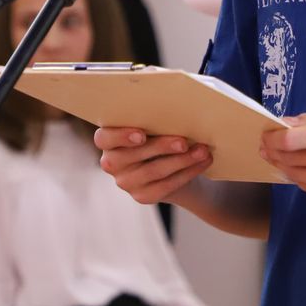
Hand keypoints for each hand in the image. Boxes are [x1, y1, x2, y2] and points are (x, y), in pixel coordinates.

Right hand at [96, 127, 212, 204]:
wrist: (173, 165)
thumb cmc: (160, 134)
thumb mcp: (153, 125)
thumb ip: (154, 119)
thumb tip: (178, 109)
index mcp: (108, 140)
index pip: (103, 138)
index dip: (120, 136)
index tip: (141, 134)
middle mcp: (112, 163)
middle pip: (132, 156)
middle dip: (161, 147)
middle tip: (184, 141)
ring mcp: (126, 182)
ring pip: (153, 171)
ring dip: (182, 160)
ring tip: (202, 150)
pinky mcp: (143, 196)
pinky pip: (166, 185)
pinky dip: (187, 172)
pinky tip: (202, 162)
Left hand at [259, 112, 305, 205]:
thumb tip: (282, 123)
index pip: (289, 140)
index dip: (271, 137)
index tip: (265, 134)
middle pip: (287, 158)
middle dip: (271, 150)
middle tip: (264, 145)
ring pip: (292, 174)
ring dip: (279, 164)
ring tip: (275, 156)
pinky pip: (304, 186)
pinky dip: (295, 176)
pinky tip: (294, 168)